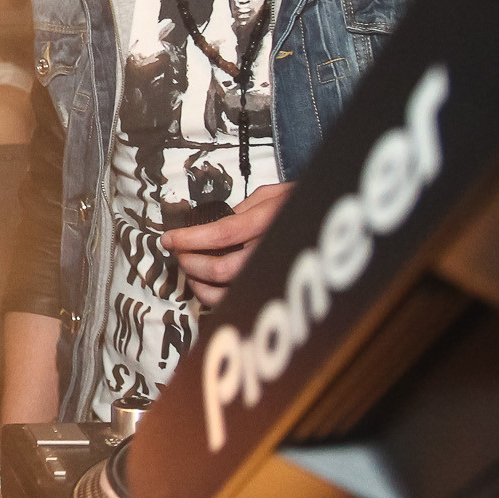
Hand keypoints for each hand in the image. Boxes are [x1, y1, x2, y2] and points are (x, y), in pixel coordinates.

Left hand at [162, 181, 294, 305]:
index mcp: (271, 221)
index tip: (168, 239)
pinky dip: (214, 297)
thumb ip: (240, 209)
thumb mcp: (272, 194)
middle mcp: (273, 250)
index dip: (189, 239)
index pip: (222, 234)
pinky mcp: (272, 289)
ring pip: (228, 294)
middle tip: (178, 253)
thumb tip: (208, 228)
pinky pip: (238, 303)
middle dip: (191, 263)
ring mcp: (274, 273)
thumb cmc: (299, 203)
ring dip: (199, 285)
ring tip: (189, 269)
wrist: (330, 219)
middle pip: (222, 270)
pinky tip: (206, 284)